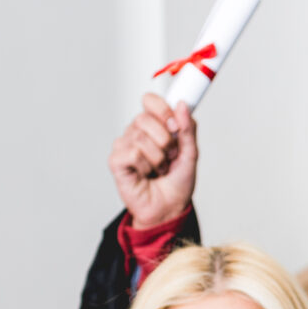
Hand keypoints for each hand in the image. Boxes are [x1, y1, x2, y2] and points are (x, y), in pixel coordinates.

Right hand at [110, 92, 198, 229]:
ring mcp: (124, 146)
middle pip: (144, 118)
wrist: (170, 208)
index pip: (149, 100)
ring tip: (159, 169)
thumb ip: (188, 128)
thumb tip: (182, 105)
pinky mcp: (116, 161)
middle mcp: (136, 132)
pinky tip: (145, 175)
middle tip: (169, 156)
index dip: (163, 110)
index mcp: (153, 125)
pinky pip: (132, 153)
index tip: (175, 126)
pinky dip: (145, 166)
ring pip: (140, 138)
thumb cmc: (176, 183)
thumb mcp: (190, 153)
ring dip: (158, 158)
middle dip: (165, 141)